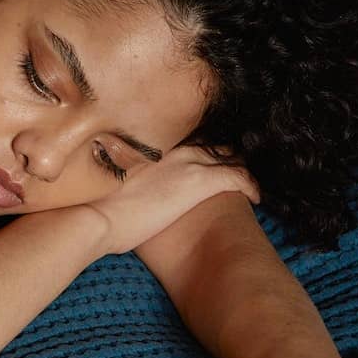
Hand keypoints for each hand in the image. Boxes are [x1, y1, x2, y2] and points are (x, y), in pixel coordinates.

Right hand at [93, 147, 259, 256]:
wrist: (101, 217)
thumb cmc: (101, 208)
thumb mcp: (117, 184)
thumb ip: (132, 178)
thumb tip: (131, 189)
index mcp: (157, 147)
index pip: (194, 141)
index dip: (208, 152)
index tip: (216, 163)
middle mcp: (175, 148)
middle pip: (215, 145)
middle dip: (228, 159)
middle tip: (237, 175)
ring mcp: (189, 162)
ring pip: (230, 158)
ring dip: (241, 170)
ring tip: (248, 186)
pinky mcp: (200, 181)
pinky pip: (239, 177)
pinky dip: (251, 186)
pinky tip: (256, 198)